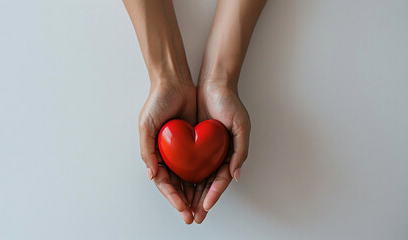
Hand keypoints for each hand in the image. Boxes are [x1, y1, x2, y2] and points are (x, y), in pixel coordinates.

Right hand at [139, 79, 195, 223]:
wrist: (175, 82)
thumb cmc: (157, 102)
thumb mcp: (146, 125)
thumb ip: (147, 150)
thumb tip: (151, 175)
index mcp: (155, 154)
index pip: (164, 182)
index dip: (172, 197)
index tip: (182, 209)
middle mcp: (169, 155)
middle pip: (177, 185)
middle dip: (185, 202)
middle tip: (194, 217)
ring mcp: (182, 150)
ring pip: (190, 178)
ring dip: (195, 194)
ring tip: (203, 209)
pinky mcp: (195, 143)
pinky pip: (200, 164)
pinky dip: (204, 177)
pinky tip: (210, 187)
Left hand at [193, 79, 250, 222]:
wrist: (213, 83)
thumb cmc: (229, 103)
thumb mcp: (241, 126)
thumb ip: (240, 151)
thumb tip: (235, 176)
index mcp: (230, 154)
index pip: (220, 180)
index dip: (213, 195)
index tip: (205, 207)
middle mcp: (216, 155)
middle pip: (207, 184)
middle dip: (200, 201)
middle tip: (193, 217)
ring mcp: (203, 150)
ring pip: (195, 178)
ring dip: (190, 194)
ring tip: (183, 209)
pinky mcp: (191, 143)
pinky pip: (185, 163)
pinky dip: (182, 177)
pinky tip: (176, 187)